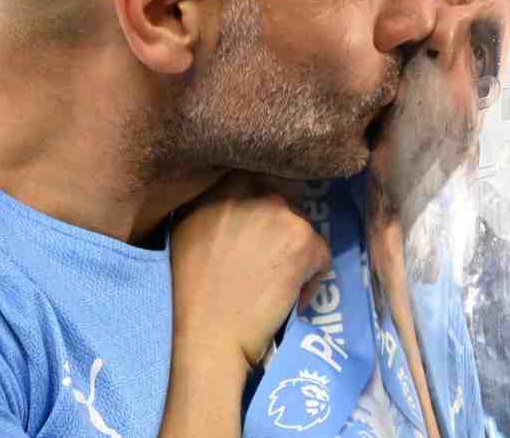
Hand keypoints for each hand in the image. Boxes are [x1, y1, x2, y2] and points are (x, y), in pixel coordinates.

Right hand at [170, 171, 330, 365]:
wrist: (205, 334)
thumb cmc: (189, 291)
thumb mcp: (191, 228)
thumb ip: (220, 204)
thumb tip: (246, 201)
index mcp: (226, 183)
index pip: (264, 175)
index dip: (267, 200)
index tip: (262, 225)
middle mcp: (257, 190)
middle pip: (288, 201)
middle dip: (281, 229)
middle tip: (264, 261)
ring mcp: (284, 214)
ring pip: (304, 229)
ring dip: (295, 252)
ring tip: (272, 283)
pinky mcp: (305, 242)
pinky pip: (321, 257)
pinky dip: (311, 278)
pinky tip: (287, 298)